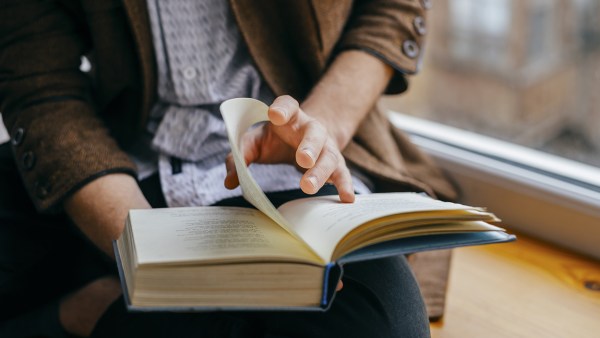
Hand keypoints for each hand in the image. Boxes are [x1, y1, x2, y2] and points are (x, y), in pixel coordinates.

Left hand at [224, 95, 354, 202]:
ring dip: (320, 171)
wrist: (305, 141)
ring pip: (328, 156)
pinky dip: (345, 186)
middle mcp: (311, 129)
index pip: (287, 105)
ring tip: (308, 187)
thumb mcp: (255, 142)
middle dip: (309, 146)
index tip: (275, 114)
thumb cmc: (276, 140)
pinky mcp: (335, 165)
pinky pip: (342, 174)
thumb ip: (240, 156)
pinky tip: (347, 198)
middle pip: (314, 133)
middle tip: (302, 159)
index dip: (282, 108)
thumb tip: (230, 181)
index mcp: (290, 117)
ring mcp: (326, 147)